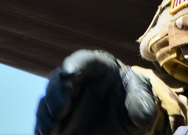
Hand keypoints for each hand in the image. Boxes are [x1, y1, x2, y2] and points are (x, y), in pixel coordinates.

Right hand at [35, 49, 163, 134]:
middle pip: (61, 78)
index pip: (86, 60)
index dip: (76, 64)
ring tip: (51, 127)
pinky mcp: (59, 118)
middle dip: (57, 92)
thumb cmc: (134, 104)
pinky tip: (45, 133)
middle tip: (61, 108)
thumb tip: (140, 114)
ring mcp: (66, 98)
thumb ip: (143, 105)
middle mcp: (78, 79)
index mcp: (100, 68)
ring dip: (47, 112)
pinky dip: (43, 125)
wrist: (126, 121)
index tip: (70, 73)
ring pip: (49, 99)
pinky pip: (45, 118)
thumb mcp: (143, 105)